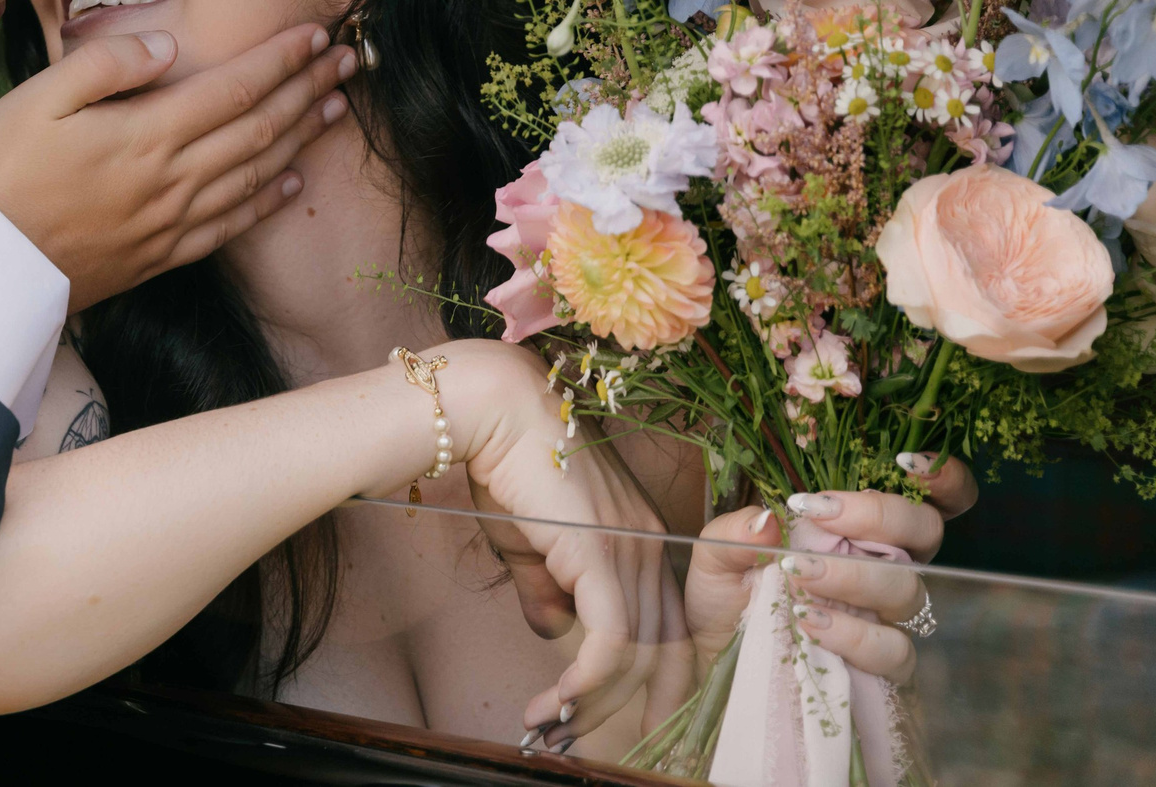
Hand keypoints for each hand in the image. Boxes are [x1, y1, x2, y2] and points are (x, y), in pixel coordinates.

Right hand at [0, 23, 352, 309]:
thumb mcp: (36, 98)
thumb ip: (106, 65)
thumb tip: (165, 43)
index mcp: (146, 134)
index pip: (234, 88)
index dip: (280, 60)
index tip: (315, 34)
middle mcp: (171, 179)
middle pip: (259, 128)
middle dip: (307, 90)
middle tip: (346, 61)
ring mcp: (169, 223)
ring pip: (255, 174)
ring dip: (301, 138)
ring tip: (334, 109)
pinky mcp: (158, 256)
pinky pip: (230, 226)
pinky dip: (268, 201)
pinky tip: (291, 184)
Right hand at [428, 342, 692, 752]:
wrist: (491, 410)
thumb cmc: (505, 462)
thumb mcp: (527, 538)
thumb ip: (545, 585)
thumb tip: (551, 630)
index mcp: (640, 536)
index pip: (664, 623)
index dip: (650, 677)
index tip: (621, 717)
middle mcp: (648, 545)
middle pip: (663, 648)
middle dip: (634, 706)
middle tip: (594, 745)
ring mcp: (630, 551)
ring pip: (637, 654)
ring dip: (595, 702)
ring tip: (553, 729)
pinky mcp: (601, 558)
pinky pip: (610, 642)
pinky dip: (586, 682)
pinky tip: (556, 704)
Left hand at [687, 460, 976, 683]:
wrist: (716, 655)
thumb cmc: (728, 593)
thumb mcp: (715, 555)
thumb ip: (735, 532)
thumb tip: (770, 519)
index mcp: (856, 527)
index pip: (924, 496)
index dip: (940, 476)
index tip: (905, 462)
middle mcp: (885, 565)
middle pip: (926, 529)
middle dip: (880, 516)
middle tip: (823, 516)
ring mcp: (888, 616)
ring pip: (909, 588)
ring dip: (855, 577)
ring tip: (800, 575)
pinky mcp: (884, 665)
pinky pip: (894, 649)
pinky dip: (854, 635)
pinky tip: (810, 622)